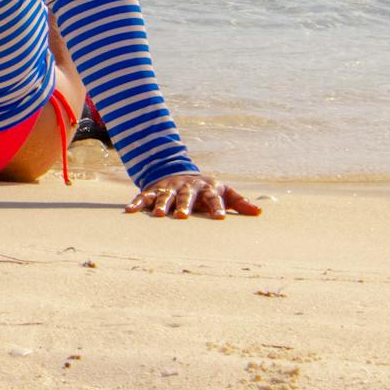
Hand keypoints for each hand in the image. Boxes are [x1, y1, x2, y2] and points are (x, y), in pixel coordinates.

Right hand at [125, 172, 260, 218]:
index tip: (220, 218)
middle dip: (184, 205)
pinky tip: (130, 211)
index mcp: (206, 188)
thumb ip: (240, 202)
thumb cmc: (206, 189)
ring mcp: (170, 187)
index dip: (217, 206)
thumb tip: (260, 213)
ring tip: (159, 216)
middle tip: (182, 217)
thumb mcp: (224, 191)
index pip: (213, 197)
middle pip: (186, 196)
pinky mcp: (154, 189)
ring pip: (165, 196)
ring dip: (162, 205)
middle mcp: (187, 187)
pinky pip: (144, 196)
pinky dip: (137, 203)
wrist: (179, 172)